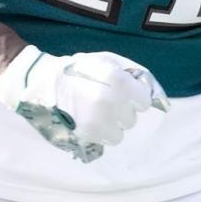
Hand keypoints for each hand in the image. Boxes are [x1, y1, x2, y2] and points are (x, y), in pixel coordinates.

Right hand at [0, 46, 168, 161]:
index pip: (144, 100)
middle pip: (132, 118)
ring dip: (113, 124)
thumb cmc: (79, 70)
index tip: (124, 93)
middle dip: (123, 110)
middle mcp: (110, 103)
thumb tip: (157, 95)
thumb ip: (134, 74)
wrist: (43, 84)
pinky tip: (89, 121)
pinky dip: (101, 133)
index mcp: (117, 81)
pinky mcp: (86, 136)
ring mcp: (98, 122)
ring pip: (121, 133)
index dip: (135, 96)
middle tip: (106, 100)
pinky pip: (106, 140)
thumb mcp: (108, 60)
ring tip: (97, 113)